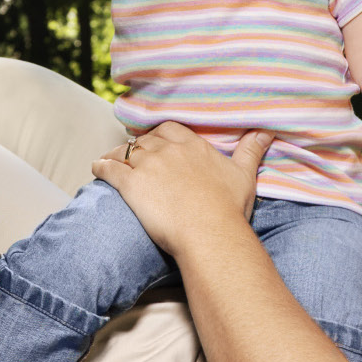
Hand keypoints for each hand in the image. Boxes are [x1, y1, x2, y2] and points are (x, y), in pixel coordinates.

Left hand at [92, 123, 274, 252]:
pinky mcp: (130, 184)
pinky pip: (109, 168)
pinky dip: (100, 166)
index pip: (171, 130)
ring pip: (124, 151)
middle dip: (138, 144)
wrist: (208, 231)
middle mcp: (168, 150)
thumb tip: (266, 132)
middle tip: (133, 153)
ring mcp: (147, 165)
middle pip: (146, 139)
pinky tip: (96, 169)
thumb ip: (251, 150)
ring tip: (110, 160)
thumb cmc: (227, 208)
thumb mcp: (244, 175)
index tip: (157, 141)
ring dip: (116, 154)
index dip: (161, 135)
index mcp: (193, 146)